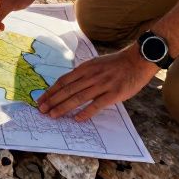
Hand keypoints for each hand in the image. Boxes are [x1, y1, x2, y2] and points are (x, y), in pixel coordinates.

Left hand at [37, 47, 156, 122]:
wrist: (138, 60)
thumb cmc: (117, 63)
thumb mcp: (96, 63)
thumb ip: (84, 73)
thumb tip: (70, 85)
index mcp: (86, 68)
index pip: (63, 80)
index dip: (51, 91)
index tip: (41, 99)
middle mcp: (91, 76)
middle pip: (67, 90)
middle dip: (52, 101)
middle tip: (42, 110)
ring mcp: (102, 84)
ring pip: (78, 97)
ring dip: (64, 107)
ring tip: (53, 115)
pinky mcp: (113, 94)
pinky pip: (96, 105)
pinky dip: (86, 112)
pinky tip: (77, 119)